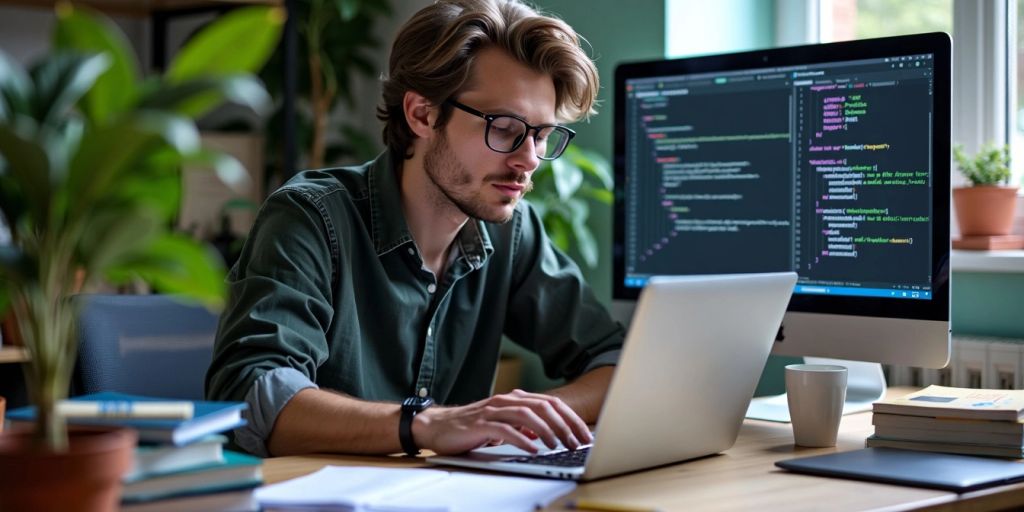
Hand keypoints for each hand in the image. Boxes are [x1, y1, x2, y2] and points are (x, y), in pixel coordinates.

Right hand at [411, 389, 592, 454]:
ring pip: (527, 415)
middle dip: (564, 425)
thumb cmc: (471, 427)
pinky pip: (505, 430)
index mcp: (515, 399)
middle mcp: (506, 401)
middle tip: (576, 443)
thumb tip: (543, 434)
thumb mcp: (502, 425)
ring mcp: (493, 411)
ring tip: (558, 445)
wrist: (437, 426)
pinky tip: (532, 449)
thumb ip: (522, 426)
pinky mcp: (480, 424)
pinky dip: (521, 439)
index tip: (584, 435)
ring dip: (546, 431)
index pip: (551, 404)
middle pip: (544, 407)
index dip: (571, 419)